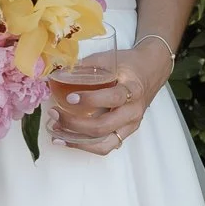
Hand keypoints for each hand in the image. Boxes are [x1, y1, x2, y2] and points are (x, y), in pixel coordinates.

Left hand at [47, 36, 171, 155]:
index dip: (91, 100)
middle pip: (104, 126)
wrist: (150, 72)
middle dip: (75, 124)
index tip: (70, 97)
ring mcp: (130, 125)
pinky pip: (104, 146)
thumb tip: (57, 72)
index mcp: (132, 89)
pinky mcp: (124, 133)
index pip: (113, 98)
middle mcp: (133, 111)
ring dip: (77, 140)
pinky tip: (65, 139)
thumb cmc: (128, 64)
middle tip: (54, 113)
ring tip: (56, 131)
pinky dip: (83, 145)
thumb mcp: (110, 59)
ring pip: (104, 143)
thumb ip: (86, 66)